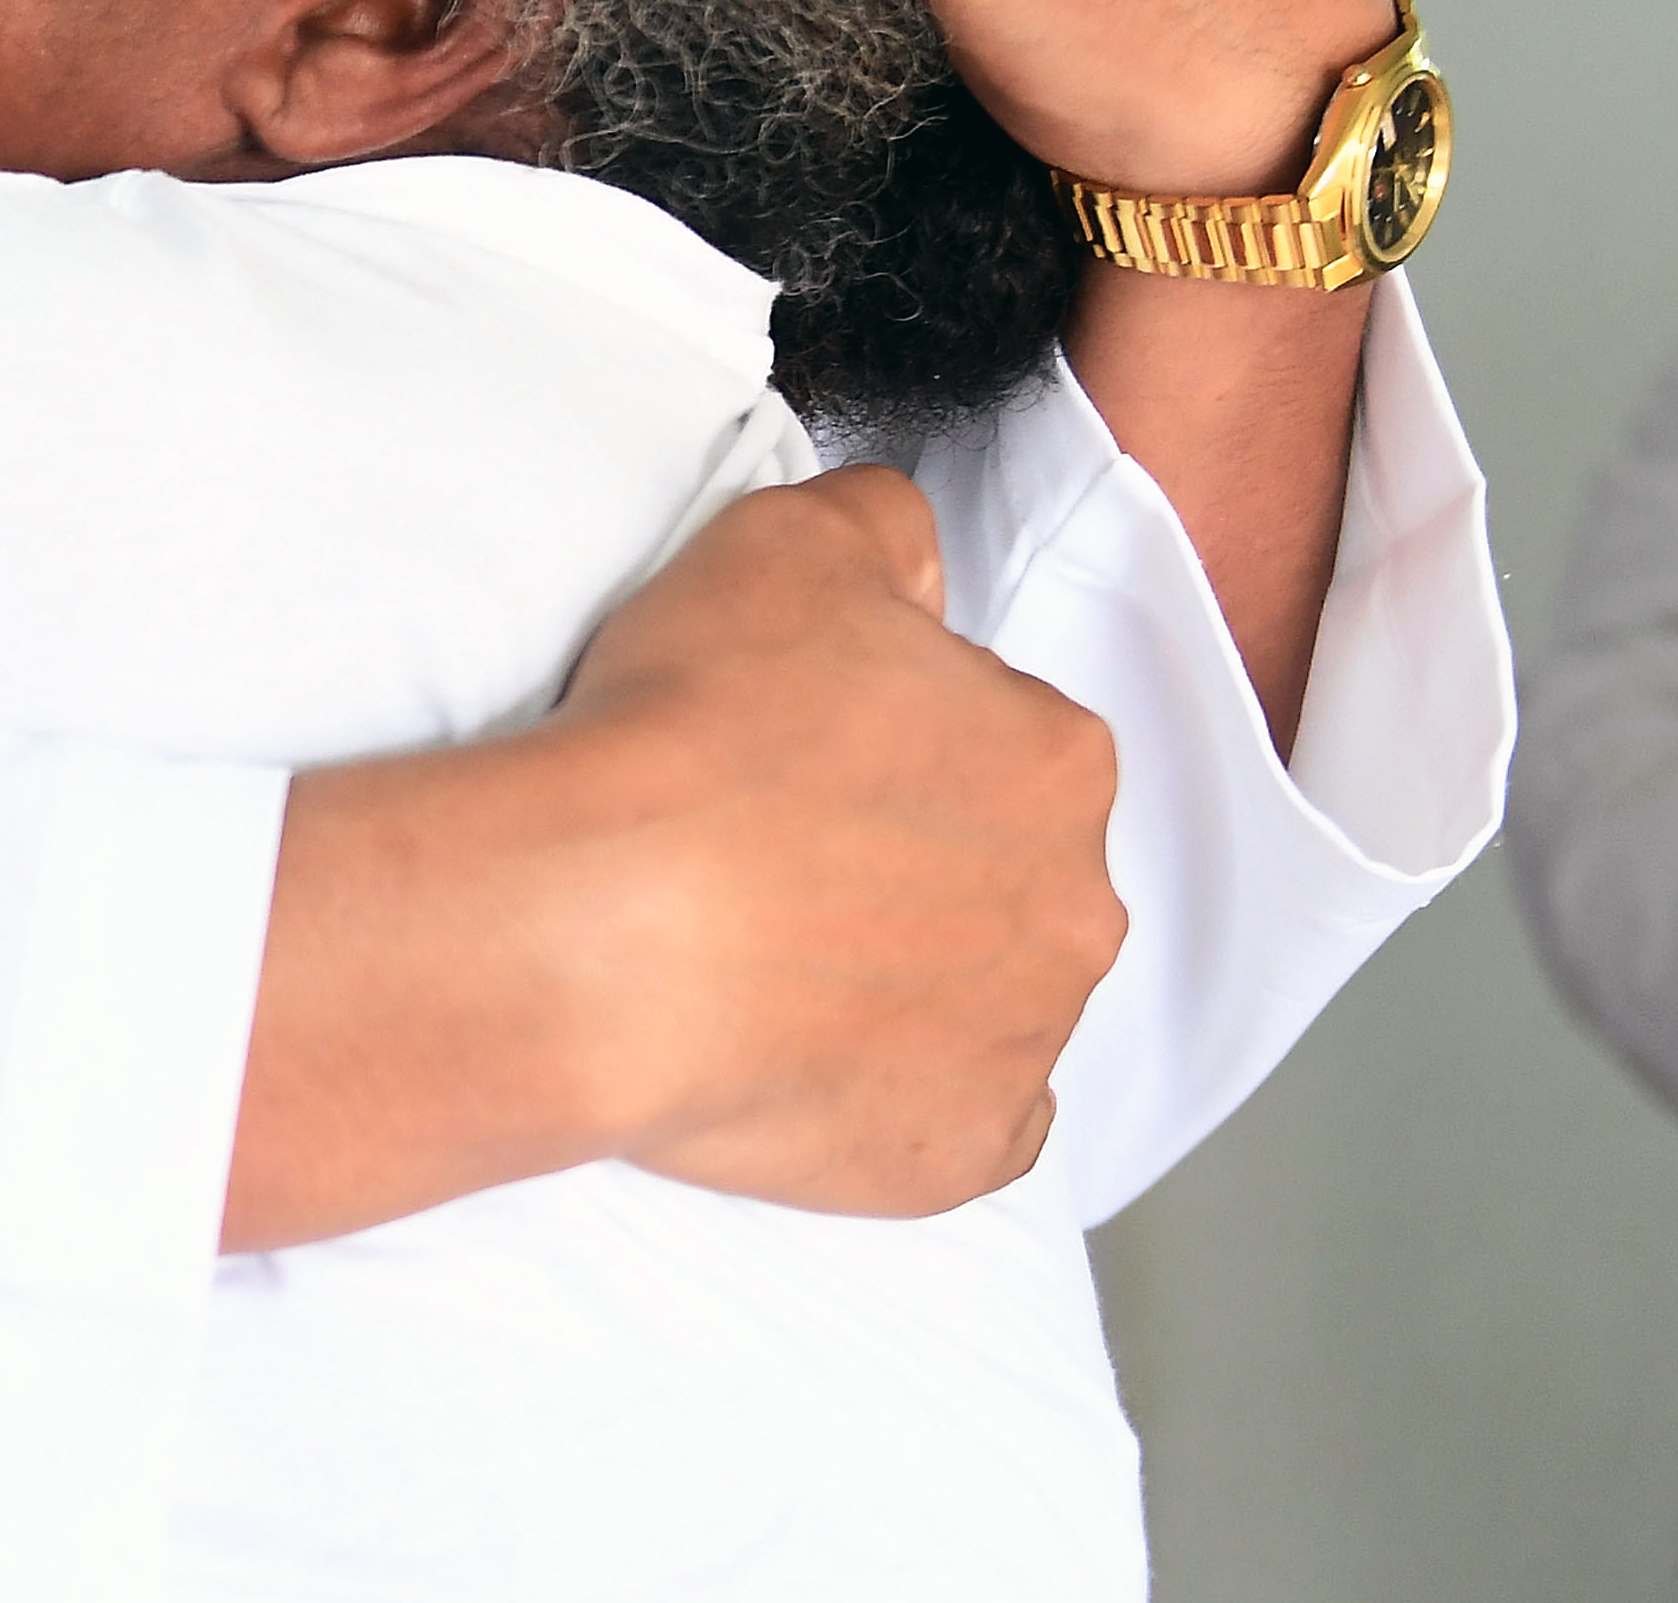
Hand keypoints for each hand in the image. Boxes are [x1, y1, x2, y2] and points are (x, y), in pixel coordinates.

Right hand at [233, 470, 1119, 1244]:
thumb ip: (883, 526)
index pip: (997, 731)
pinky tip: (799, 1044)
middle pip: (1005, 869)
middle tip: (774, 847)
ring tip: (763, 948)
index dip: (887, 732)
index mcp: (1055, 758)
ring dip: (905, 972)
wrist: (602, 928)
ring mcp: (1023, 1041)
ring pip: (987, 995)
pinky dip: (893, 1089)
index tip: (798, 747)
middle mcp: (1075, 905)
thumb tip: (913, 558)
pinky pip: (957, 1121)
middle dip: (913, 857)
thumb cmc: (693, 736)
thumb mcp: (784, 538)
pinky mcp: (958, 1153)